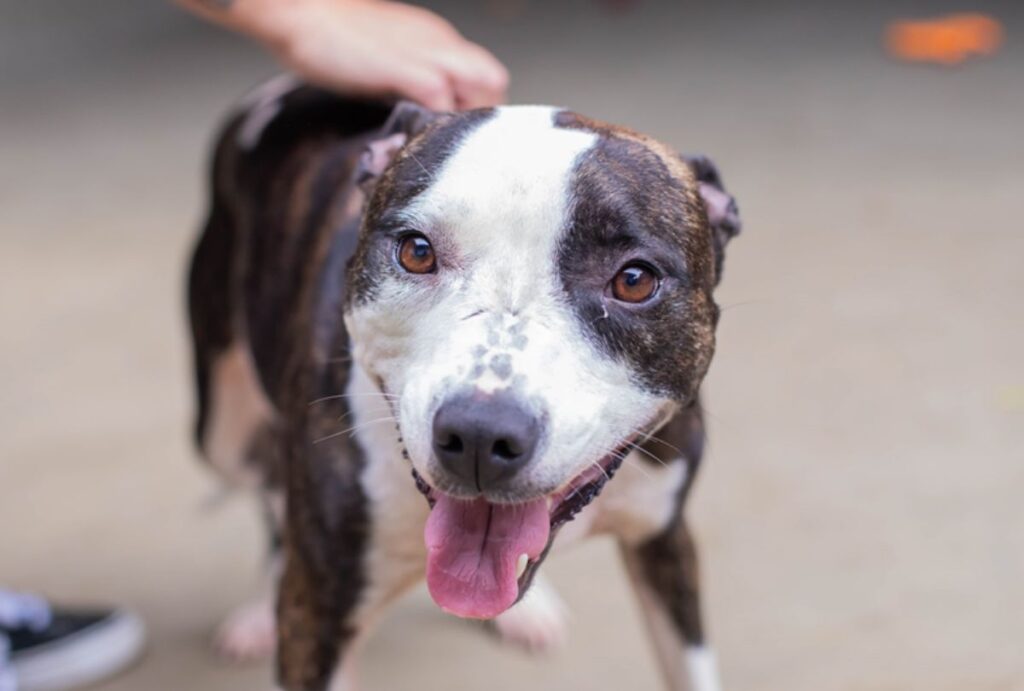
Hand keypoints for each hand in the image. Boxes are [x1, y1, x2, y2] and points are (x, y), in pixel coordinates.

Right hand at [184, 0, 508, 109]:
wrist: (300, 12)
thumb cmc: (332, 39)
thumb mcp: (385, 62)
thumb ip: (406, 87)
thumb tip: (413, 122)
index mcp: (438, 41)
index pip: (485, 79)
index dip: (476, 110)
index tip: (457, 136)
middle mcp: (440, 44)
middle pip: (494, 82)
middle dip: (480, 116)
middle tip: (452, 141)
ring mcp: (427, 53)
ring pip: (483, 85)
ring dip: (466, 118)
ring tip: (439, 141)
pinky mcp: (405, 67)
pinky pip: (442, 97)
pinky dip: (437, 122)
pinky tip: (417, 137)